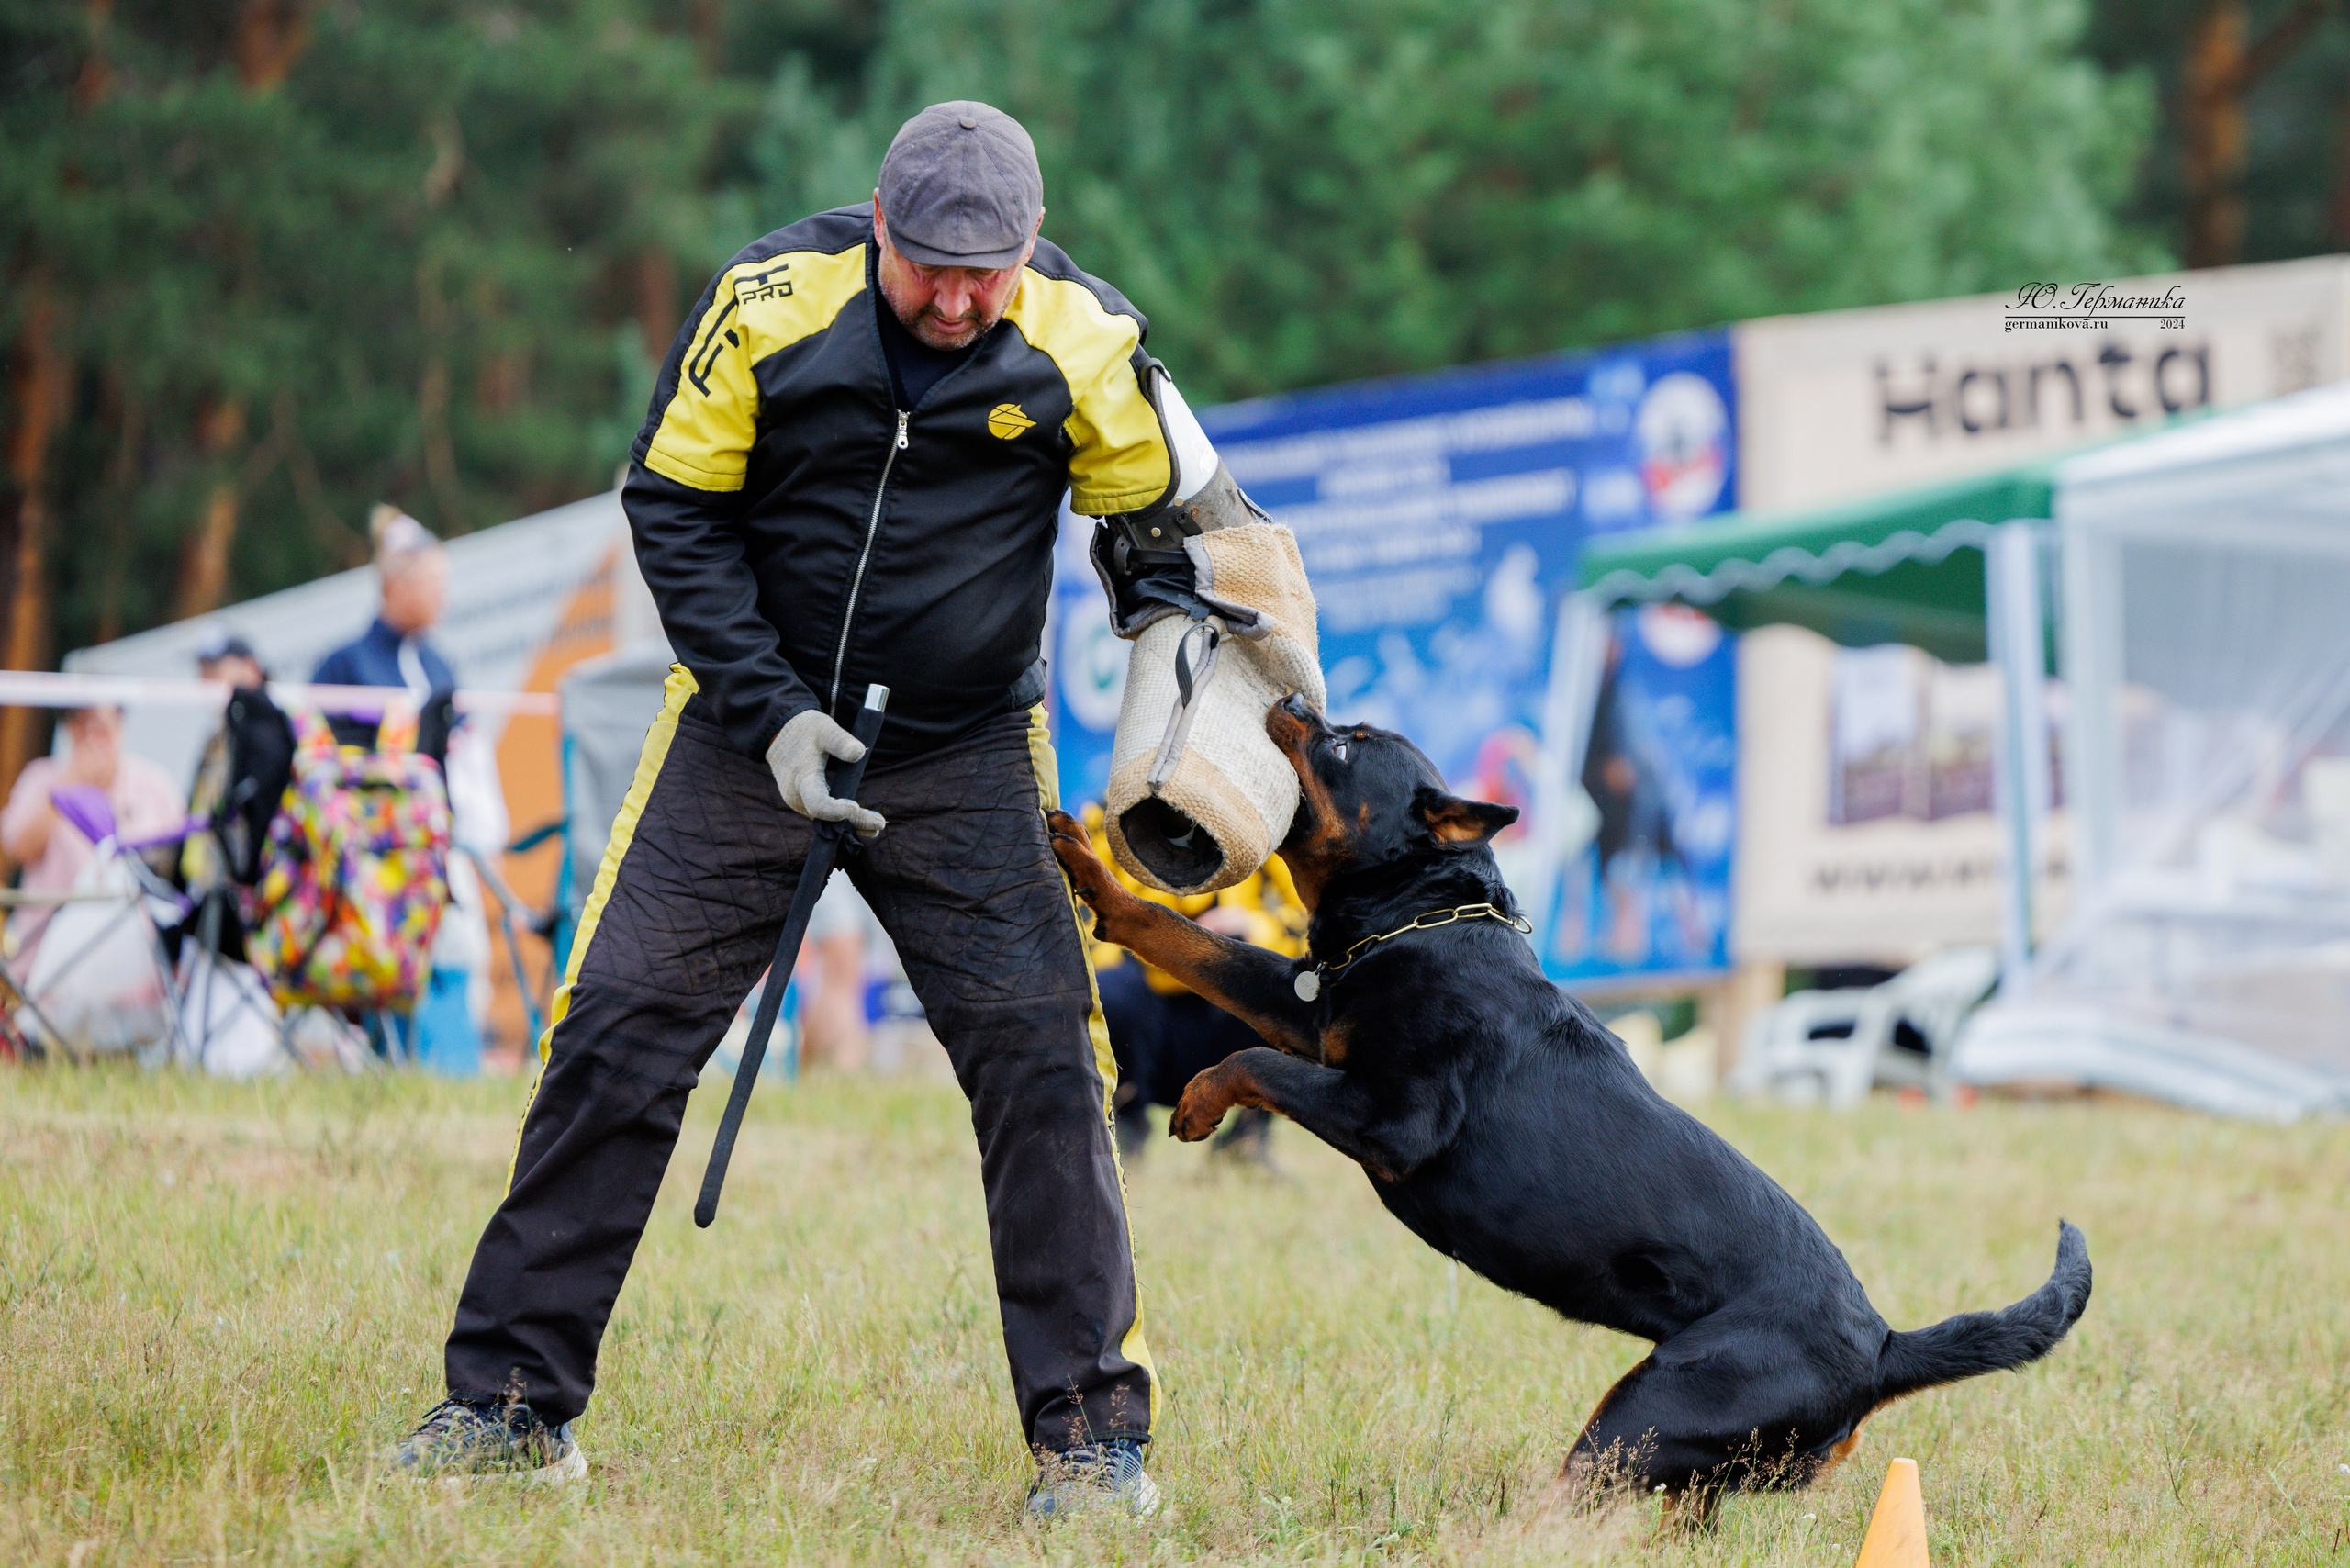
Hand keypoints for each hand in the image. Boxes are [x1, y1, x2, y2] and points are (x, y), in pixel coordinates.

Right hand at [766, 710, 885, 837]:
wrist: (780, 734)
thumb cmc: (805, 729)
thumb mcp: (824, 728)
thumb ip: (840, 741)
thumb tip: (860, 753)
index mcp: (801, 778)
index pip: (817, 803)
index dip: (836, 810)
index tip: (856, 806)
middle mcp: (797, 796)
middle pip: (826, 817)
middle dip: (853, 822)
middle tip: (880, 823)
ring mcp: (799, 801)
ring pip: (825, 819)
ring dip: (850, 822)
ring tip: (876, 825)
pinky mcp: (804, 801)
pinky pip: (823, 814)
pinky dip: (842, 818)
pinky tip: (863, 822)